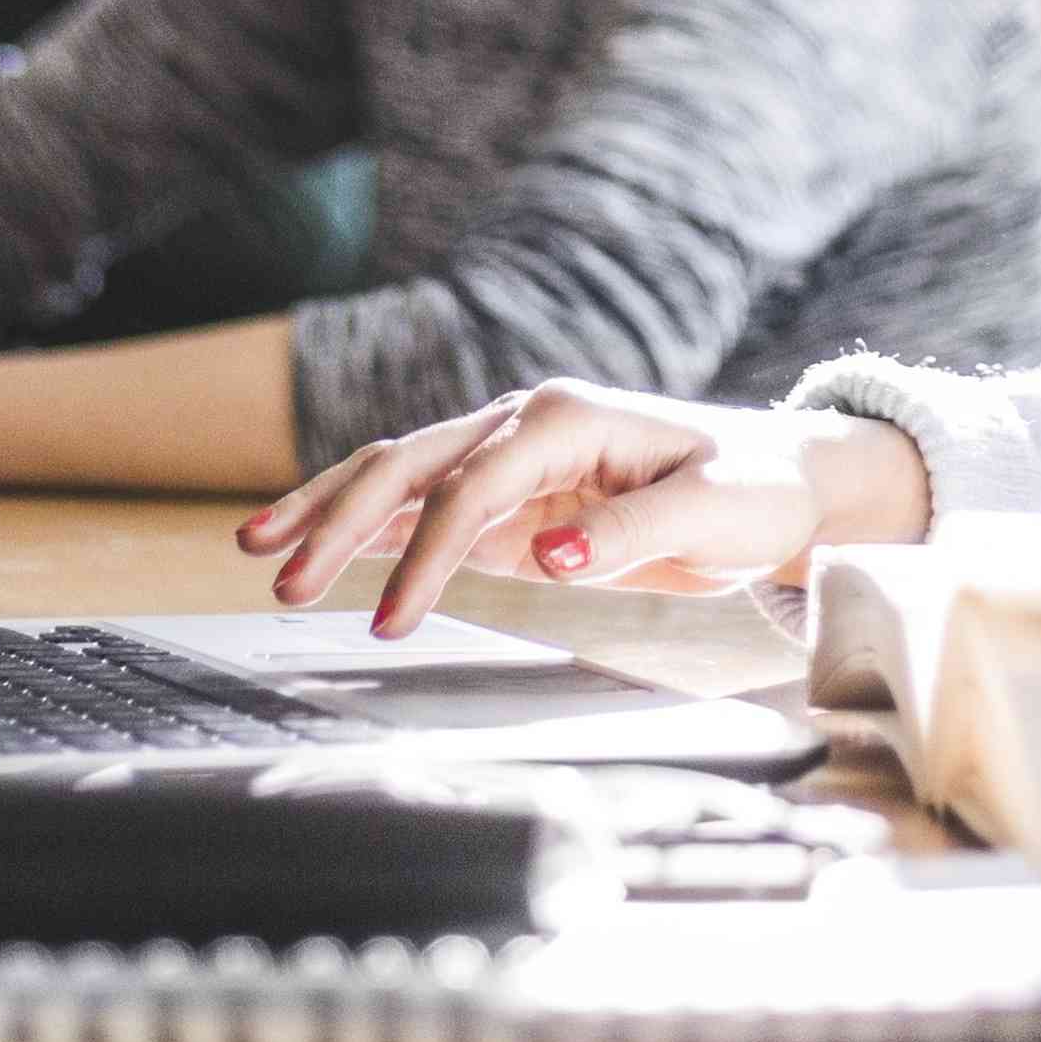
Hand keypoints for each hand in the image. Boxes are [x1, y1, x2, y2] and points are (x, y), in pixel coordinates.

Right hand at [236, 383, 936, 639]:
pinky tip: (315, 550)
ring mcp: (511, 459)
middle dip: (339, 518)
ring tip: (261, 553)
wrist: (779, 481)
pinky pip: (425, 508)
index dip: (425, 555)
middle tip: (279, 576)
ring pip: (400, 476)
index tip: (389, 622)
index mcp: (566, 418)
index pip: (473, 488)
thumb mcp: (714, 513)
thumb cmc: (755, 490)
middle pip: (409, 463)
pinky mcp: (511, 499)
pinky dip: (370, 528)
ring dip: (332, 514)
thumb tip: (549, 554)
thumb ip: (632, 533)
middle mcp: (525, 426)